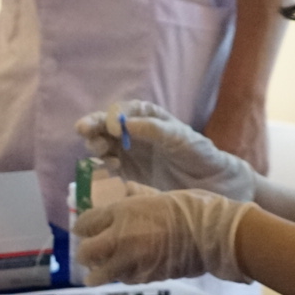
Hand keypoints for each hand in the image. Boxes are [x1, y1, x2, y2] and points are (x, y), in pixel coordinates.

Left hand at [73, 190, 255, 284]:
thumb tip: (125, 190)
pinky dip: (123, 276)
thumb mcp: (157, 195)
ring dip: (99, 272)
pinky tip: (129, 270)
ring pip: (99, 274)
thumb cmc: (190, 207)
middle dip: (86, 253)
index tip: (85, 229)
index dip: (83, 227)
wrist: (212, 233)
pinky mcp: (145, 276)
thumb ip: (136, 197)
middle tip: (92, 252)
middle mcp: (120, 237)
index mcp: (122, 212)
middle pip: (86, 252)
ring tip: (103, 270)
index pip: (85, 223)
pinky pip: (124, 279)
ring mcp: (131, 260)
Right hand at [74, 100, 258, 199]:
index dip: (112, 115)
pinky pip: (107, 167)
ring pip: (102, 144)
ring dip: (95, 145)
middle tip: (83, 130)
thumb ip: (154, 129)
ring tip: (99, 151)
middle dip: (92, 125)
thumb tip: (126, 124)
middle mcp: (132, 133)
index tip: (112, 126)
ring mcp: (127, 153)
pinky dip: (102, 166)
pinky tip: (109, 168)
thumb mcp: (181, 138)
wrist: (211, 185)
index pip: (122, 110)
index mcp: (147, 117)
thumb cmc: (199, 154)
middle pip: (105, 125)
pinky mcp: (126, 174)